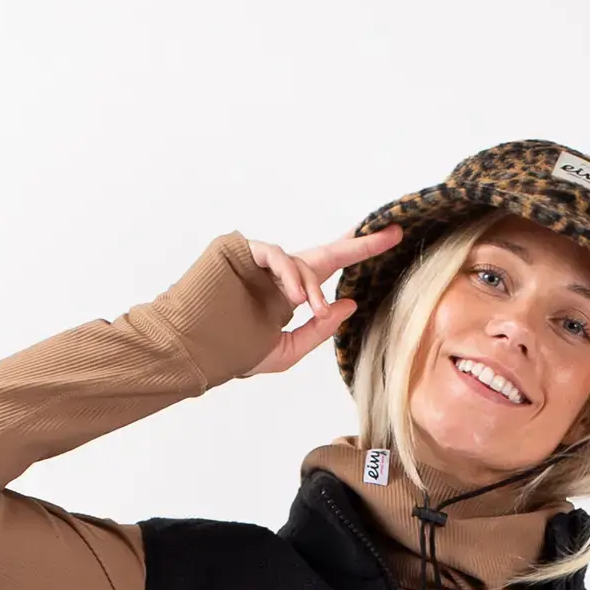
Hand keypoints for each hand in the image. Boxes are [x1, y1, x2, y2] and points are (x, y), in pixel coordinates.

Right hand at [241, 223, 403, 377]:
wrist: (195, 351)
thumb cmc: (234, 353)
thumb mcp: (287, 350)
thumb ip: (319, 329)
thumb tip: (349, 303)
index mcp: (289, 294)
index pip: (329, 271)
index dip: (359, 254)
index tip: (394, 240)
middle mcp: (279, 274)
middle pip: (326, 253)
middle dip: (360, 244)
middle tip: (391, 236)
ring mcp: (260, 260)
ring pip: (301, 262)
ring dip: (310, 286)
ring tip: (309, 308)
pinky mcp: (241, 249)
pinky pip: (275, 255)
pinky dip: (288, 274)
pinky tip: (294, 296)